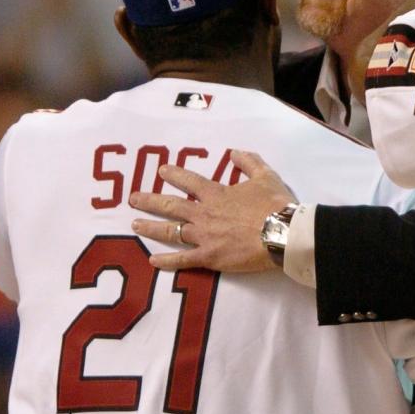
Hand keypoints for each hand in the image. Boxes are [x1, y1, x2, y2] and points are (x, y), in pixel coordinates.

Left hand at [129, 150, 296, 272]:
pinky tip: (152, 260)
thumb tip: (236, 152)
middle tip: (133, 199)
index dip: (174, 175)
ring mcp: (204, 236)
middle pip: (170, 206)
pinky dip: (167, 261)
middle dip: (150, 201)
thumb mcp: (265, 176)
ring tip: (135, 225)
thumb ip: (249, 163)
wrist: (282, 232)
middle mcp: (204, 214)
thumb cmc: (274, 204)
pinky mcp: (210, 257)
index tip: (161, 171)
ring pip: (171, 231)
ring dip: (151, 227)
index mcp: (216, 194)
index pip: (189, 181)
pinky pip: (183, 259)